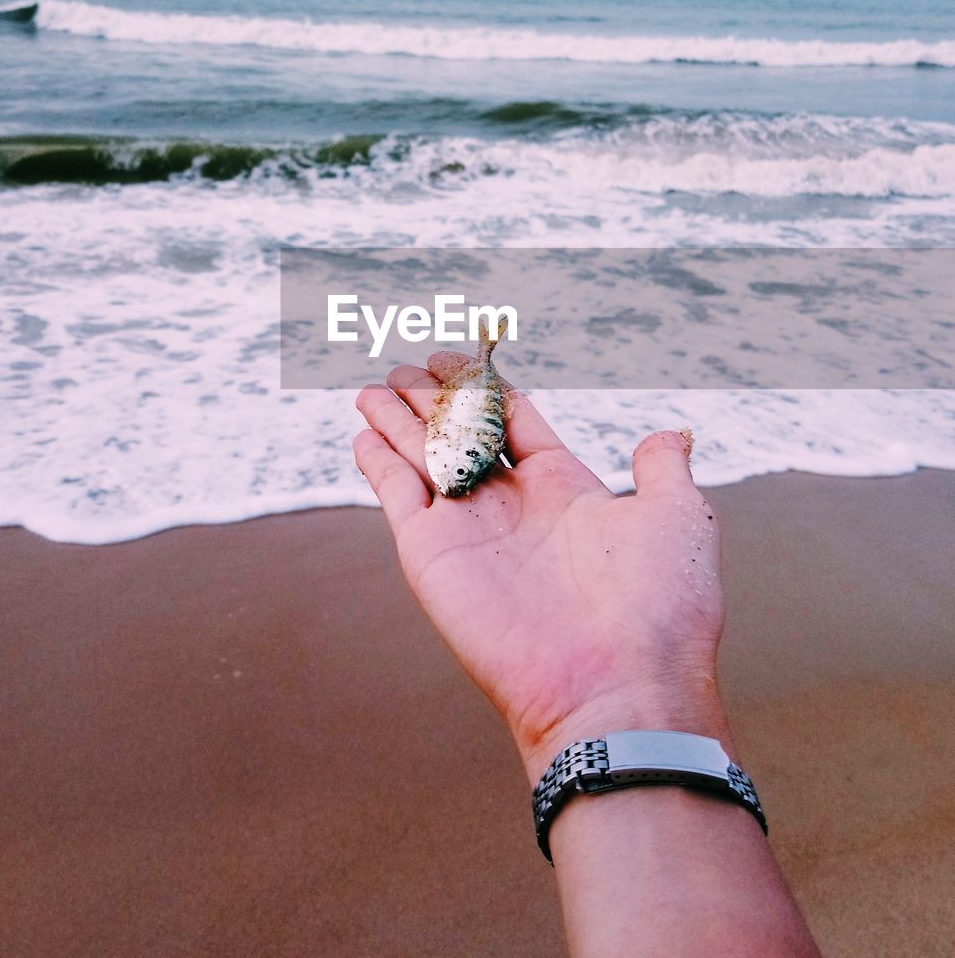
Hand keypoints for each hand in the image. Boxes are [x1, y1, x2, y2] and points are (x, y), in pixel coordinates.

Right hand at [355, 355, 730, 782]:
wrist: (618, 685)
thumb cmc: (659, 605)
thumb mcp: (677, 517)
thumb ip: (663, 469)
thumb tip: (674, 434)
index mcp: (565, 489)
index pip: (515, 421)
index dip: (486, 387)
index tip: (458, 357)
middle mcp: (513, 507)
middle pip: (461, 434)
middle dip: (433, 400)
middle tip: (407, 367)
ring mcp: (469, 530)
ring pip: (422, 456)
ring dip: (396, 420)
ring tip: (373, 389)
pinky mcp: (431, 554)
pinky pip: (398, 496)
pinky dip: (378, 464)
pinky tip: (364, 436)